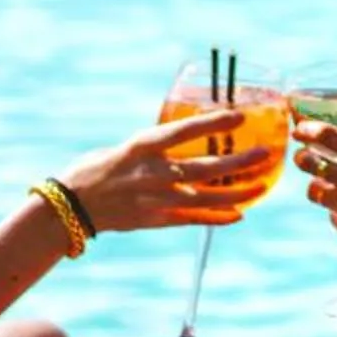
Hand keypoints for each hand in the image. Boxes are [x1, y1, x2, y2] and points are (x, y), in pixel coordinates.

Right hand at [59, 108, 281, 234]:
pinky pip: (194, 219)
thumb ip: (157, 145)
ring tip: (262, 184)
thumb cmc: (97, 168)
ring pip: (206, 196)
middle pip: (205, 167)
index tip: (240, 117)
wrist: (71, 206)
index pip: (184, 131)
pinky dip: (218, 217)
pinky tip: (239, 214)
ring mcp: (156, 199)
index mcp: (142, 146)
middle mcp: (152, 173)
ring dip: (238, 192)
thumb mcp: (127, 147)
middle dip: (239, 162)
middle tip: (265, 154)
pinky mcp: (156, 220)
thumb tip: (188, 136)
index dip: (214, 123)